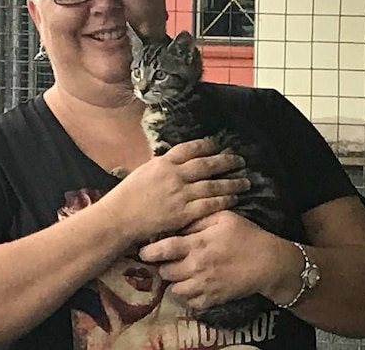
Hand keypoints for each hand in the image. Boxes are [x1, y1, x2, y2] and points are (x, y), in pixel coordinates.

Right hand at [99, 139, 249, 243]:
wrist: (119, 219)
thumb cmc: (127, 197)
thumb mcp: (143, 172)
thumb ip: (162, 166)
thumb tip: (176, 160)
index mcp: (164, 162)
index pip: (191, 148)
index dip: (208, 145)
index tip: (218, 145)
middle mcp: (175, 175)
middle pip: (207, 164)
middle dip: (227, 161)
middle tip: (240, 160)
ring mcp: (180, 194)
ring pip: (213, 185)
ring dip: (231, 182)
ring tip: (245, 181)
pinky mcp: (184, 213)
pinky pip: (209, 205)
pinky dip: (224, 200)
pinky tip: (234, 199)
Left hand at [138, 210, 275, 311]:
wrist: (268, 262)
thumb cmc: (246, 235)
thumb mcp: (224, 217)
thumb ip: (199, 218)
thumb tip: (178, 221)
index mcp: (197, 244)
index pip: (163, 250)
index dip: (149, 251)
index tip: (144, 250)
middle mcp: (196, 267)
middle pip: (165, 272)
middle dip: (162, 266)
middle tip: (166, 260)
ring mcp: (204, 285)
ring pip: (174, 289)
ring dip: (174, 281)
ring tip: (179, 272)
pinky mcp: (212, 299)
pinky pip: (189, 303)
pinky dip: (187, 295)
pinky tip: (192, 285)